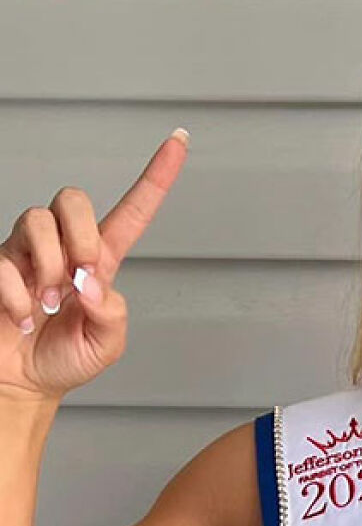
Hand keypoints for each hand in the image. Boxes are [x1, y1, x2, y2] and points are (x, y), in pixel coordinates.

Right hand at [0, 129, 188, 401]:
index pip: (134, 209)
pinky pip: (3, 261)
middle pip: (72, 197)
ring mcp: (26, 254)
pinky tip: (23, 318)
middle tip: (81, 276)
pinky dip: (17, 296)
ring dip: (48, 266)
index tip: (180, 140)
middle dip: (80, 233)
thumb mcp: (106, 343)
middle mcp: (63, 248)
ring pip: (35, 219)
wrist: (18, 385)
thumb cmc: (64, 360)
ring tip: (49, 303)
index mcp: (102, 260)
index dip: (157, 175)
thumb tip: (92, 284)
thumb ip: (111, 313)